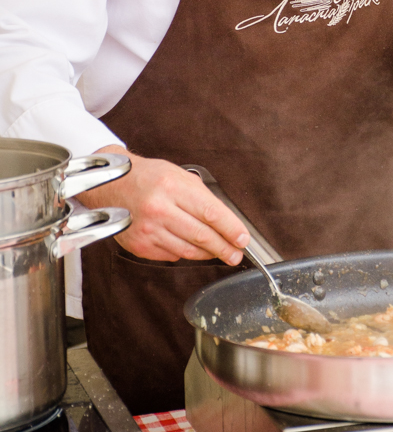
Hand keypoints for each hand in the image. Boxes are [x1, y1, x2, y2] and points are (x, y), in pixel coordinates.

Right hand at [77, 146, 249, 262]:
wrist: (111, 185)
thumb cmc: (147, 177)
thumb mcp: (177, 175)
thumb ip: (201, 196)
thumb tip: (225, 220)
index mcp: (172, 187)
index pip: (211, 213)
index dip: (231, 229)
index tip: (242, 239)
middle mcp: (159, 209)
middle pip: (202, 235)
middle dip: (224, 248)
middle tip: (236, 254)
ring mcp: (148, 230)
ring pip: (188, 250)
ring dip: (207, 254)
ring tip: (219, 253)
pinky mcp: (140, 246)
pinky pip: (171, 255)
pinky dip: (185, 253)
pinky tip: (190, 247)